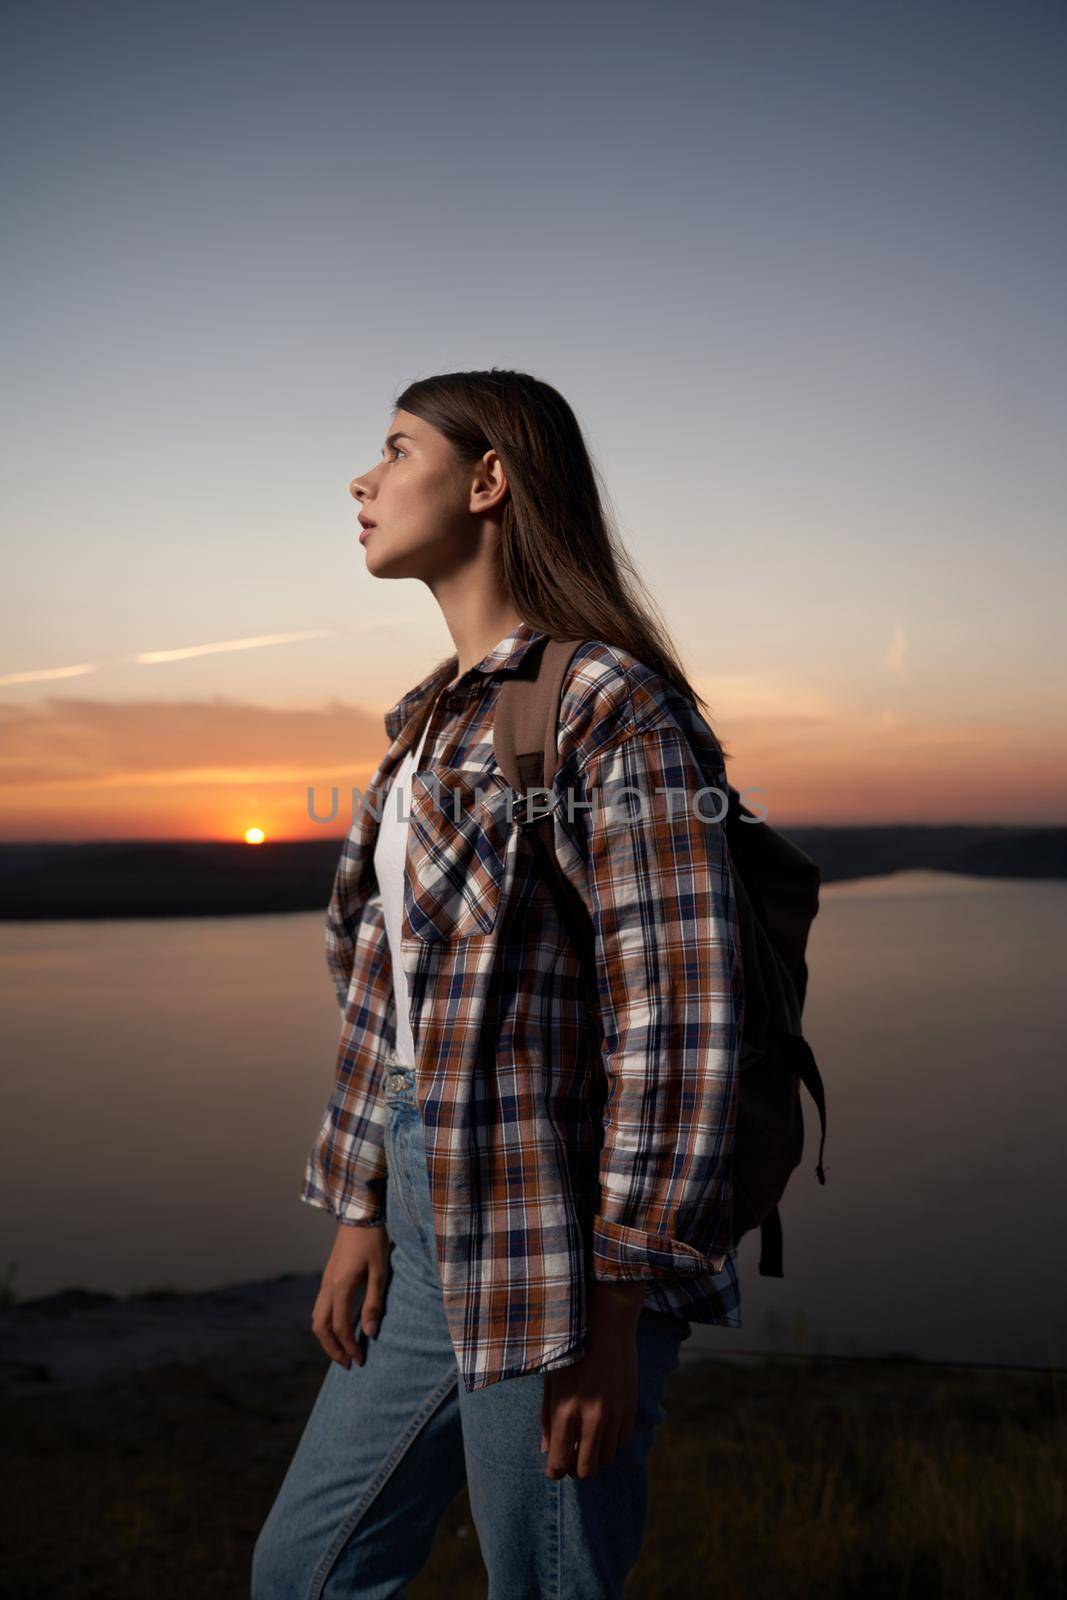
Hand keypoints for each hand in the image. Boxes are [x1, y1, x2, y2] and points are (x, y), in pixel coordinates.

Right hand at [311, 1220, 391, 1367]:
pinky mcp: (327, 1277)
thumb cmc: (373, 1241)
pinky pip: (320, 1308)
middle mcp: (327, 1287)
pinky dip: (326, 1324)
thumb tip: (369, 1333)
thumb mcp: (380, 1272)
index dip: (349, 1347)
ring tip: (342, 1350)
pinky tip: (339, 1327)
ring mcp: (324, 1282)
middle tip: (347, 1363)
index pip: (341, 1327)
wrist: (358, 1215)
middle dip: (332, 1349)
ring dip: (327, 1338)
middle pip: (321, 1327)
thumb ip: (373, 1303)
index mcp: (340, 1287)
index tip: (359, 1361)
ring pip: (317, 1318)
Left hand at [539, 1279, 646, 1478]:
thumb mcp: (550, 1382)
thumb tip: (547, 1452)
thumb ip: (547, 1419)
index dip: (555, 1471)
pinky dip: (610, 1442)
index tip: (554, 1468)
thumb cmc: (571, 1351)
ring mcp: (614, 1414)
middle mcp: (591, 1417)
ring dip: (594, 1456)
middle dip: (575, 1470)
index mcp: (565, 1411)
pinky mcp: (630, 1408)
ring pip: (606, 1459)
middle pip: (586, 1469)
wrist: (606, 1324)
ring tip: (585, 1442)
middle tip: (570, 1459)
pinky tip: (601, 1428)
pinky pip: (621, 1442)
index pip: (560, 1462)